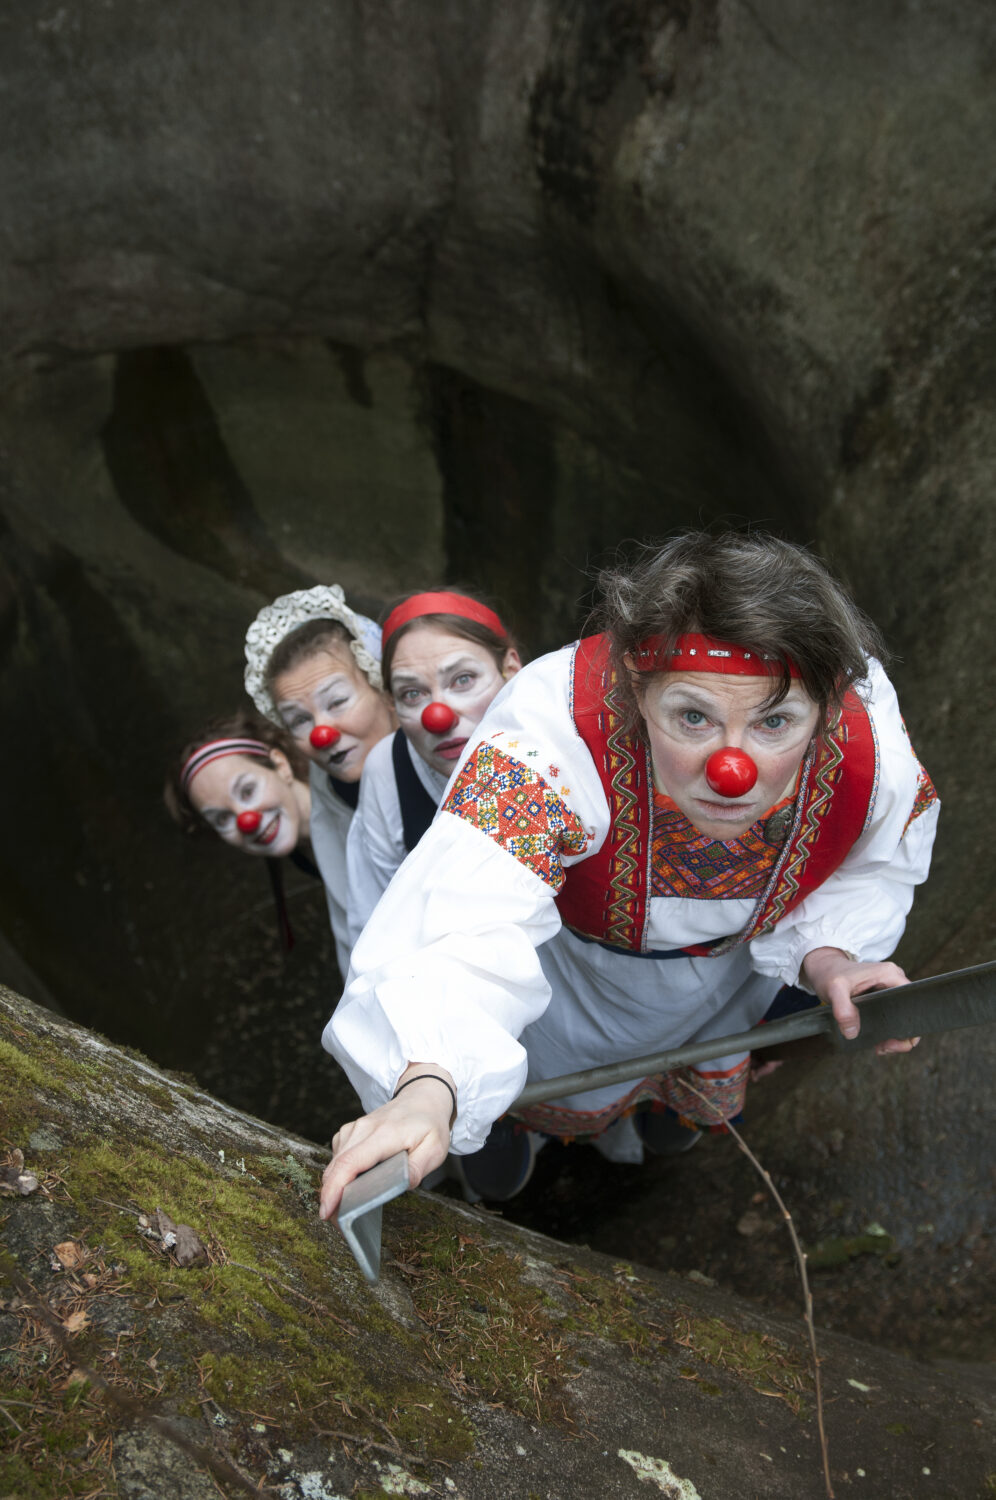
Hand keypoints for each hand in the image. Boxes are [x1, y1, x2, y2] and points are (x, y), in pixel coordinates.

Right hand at [318, 1066, 454, 1220]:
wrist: (421, 1097)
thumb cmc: (429, 1124)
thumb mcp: (435, 1148)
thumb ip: (418, 1168)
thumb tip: (401, 1186)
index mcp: (384, 1134)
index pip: (350, 1162)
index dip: (335, 1188)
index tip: (327, 1210)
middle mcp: (363, 1129)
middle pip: (336, 1167)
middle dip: (330, 1197)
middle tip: (338, 1225)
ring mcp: (353, 1129)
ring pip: (334, 1163)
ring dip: (334, 1188)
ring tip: (345, 1210)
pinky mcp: (349, 1133)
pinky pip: (337, 1157)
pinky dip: (339, 1175)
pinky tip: (352, 1186)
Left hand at [801, 947, 919, 1055]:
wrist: (824, 968)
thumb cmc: (830, 974)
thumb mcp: (834, 989)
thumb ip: (843, 1009)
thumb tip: (852, 1033)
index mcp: (890, 975)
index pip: (913, 1002)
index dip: (909, 1025)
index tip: (893, 1040)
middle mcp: (894, 981)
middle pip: (911, 1012)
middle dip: (902, 1035)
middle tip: (885, 1048)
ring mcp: (890, 989)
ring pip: (903, 1016)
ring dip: (895, 1035)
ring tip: (881, 1047)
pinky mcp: (883, 997)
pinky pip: (893, 1016)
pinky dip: (888, 1030)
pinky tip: (878, 1042)